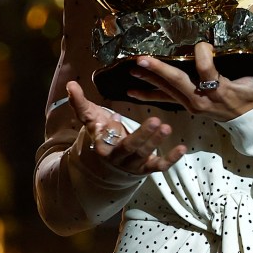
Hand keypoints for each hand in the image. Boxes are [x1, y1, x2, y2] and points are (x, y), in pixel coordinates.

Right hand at [66, 80, 185, 174]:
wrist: (107, 163)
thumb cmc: (101, 133)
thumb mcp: (91, 119)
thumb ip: (80, 103)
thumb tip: (70, 84)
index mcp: (102, 144)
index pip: (104, 139)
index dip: (109, 131)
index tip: (115, 118)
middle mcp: (117, 157)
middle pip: (129, 147)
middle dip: (142, 135)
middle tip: (155, 121)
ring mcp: (133, 164)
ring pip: (144, 155)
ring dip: (155, 142)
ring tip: (166, 127)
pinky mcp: (146, 168)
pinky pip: (159, 166)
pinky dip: (170, 158)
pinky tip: (182, 148)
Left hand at [127, 42, 252, 121]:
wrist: (252, 124)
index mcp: (221, 91)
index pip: (206, 71)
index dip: (203, 55)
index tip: (204, 44)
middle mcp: (202, 99)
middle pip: (178, 82)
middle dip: (158, 70)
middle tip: (140, 59)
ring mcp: (193, 104)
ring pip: (167, 91)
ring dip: (148, 79)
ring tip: (131, 69)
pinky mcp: (188, 106)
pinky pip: (165, 100)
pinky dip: (148, 94)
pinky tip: (132, 90)